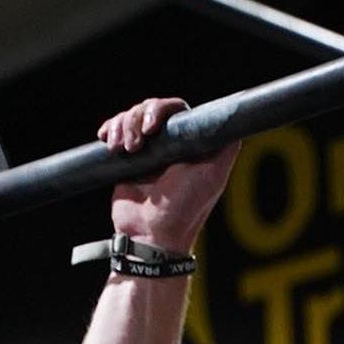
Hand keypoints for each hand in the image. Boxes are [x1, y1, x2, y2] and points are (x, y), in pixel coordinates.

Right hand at [98, 97, 240, 254]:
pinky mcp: (127, 160)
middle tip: (136, 145)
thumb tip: (234, 119)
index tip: (152, 126)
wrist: (149, 235)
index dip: (161, 109)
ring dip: (122, 127)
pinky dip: (110, 130)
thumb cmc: (184, 209)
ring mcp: (148, 151)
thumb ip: (225, 148)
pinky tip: (109, 142)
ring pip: (130, 117)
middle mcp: (170, 145)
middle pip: (150, 108)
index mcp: (191, 144)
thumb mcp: (213, 176)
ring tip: (123, 150)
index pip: (176, 109)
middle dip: (137, 119)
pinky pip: (115, 130)